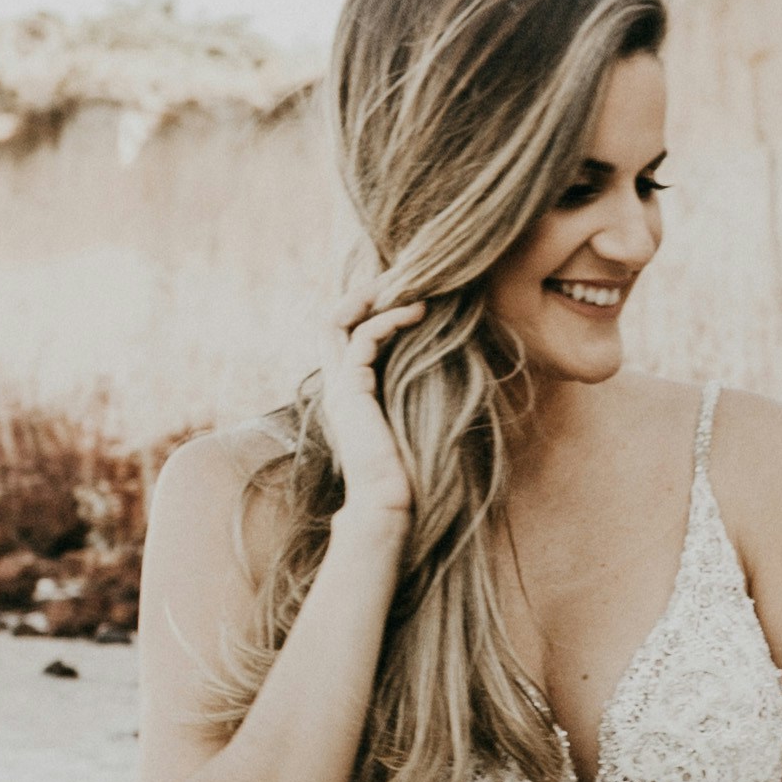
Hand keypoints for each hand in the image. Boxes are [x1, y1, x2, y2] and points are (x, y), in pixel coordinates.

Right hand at [311, 287, 423, 517]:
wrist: (389, 506)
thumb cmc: (408, 473)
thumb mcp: (413, 420)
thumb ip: (414, 393)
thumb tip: (447, 369)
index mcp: (350, 391)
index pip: (345, 333)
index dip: (369, 307)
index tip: (408, 293)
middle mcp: (338, 385)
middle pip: (334, 318)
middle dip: (365, 291)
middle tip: (403, 275)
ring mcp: (340, 388)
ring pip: (340, 321)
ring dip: (377, 298)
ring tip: (416, 289)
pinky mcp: (351, 392)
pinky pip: (361, 339)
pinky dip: (388, 319)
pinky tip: (417, 313)